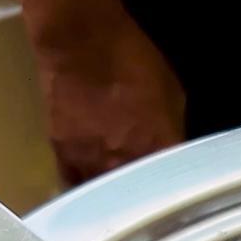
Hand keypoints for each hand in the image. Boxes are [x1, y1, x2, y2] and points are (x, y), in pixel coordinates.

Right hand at [31, 12, 185, 185]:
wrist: (80, 41)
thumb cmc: (132, 59)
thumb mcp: (172, 93)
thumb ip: (172, 129)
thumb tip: (172, 145)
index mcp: (159, 151)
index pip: (174, 187)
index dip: (175, 188)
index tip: (176, 187)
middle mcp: (126, 166)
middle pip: (138, 199)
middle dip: (145, 197)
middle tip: (148, 193)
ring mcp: (92, 165)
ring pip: (106, 198)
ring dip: (114, 198)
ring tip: (119, 196)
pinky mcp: (63, 157)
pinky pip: (77, 184)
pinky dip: (86, 186)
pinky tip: (91, 183)